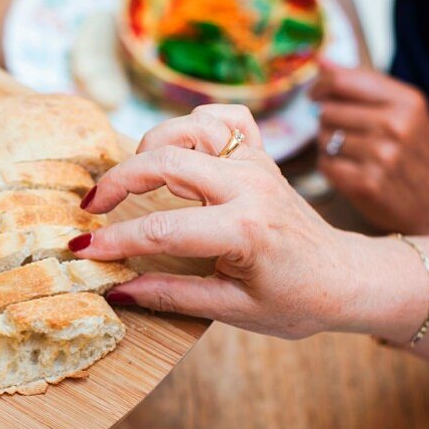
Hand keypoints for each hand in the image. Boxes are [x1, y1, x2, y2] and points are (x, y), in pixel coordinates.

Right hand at [71, 105, 427, 340]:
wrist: (346, 279)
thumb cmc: (295, 302)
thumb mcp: (234, 311)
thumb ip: (173, 297)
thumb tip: (118, 291)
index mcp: (245, 230)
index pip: (162, 229)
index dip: (116, 240)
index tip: (82, 249)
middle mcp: (250, 186)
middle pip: (167, 160)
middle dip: (118, 181)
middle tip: (91, 207)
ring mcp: (258, 164)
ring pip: (191, 127)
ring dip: (152, 145)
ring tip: (132, 177)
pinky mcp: (262, 156)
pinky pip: (225, 117)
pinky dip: (194, 123)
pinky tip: (179, 147)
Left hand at [310, 62, 428, 233]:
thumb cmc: (414, 150)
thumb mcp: (403, 109)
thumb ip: (362, 84)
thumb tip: (321, 60)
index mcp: (407, 101)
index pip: (342, 81)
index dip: (321, 86)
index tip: (316, 94)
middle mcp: (395, 126)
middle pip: (327, 111)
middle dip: (329, 120)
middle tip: (345, 131)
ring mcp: (381, 157)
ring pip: (323, 138)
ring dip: (329, 144)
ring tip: (352, 151)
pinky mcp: (366, 184)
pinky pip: (325, 165)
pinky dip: (331, 166)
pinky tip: (350, 169)